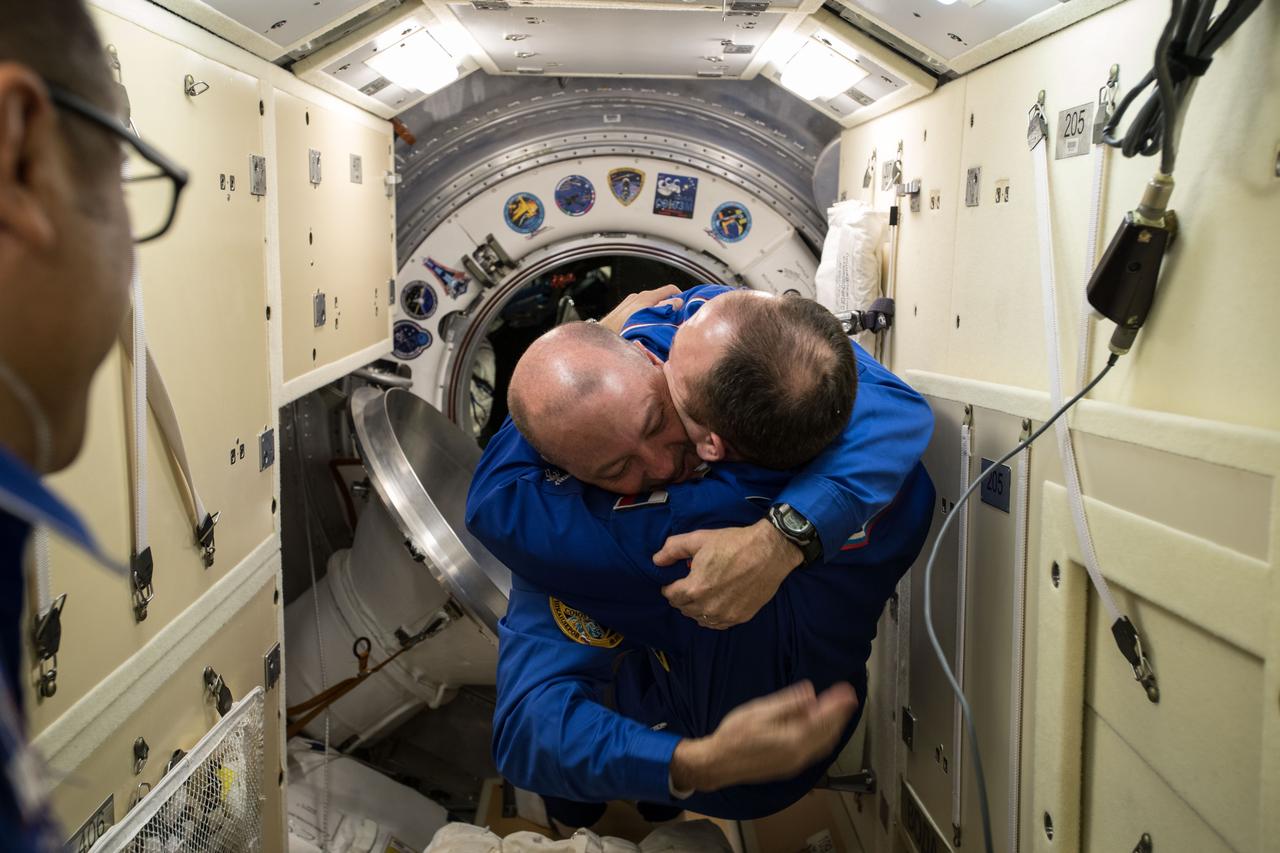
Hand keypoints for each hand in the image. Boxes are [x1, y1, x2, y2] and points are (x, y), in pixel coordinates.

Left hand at [597, 285, 683, 332]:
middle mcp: (638, 296)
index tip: (687, 308)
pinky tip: (648, 328)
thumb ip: (664, 310)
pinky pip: (642, 309)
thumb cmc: (622, 331)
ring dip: (659, 313)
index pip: (671, 289)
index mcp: (646, 297)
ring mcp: (630, 302)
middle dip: (671, 307)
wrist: (600, 339)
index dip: (682, 297)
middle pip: (662, 297)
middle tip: (677, 321)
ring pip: (652, 304)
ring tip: (663, 327)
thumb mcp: (648, 321)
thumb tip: (678, 302)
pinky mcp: (624, 309)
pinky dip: (649, 315)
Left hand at [655, 520, 802, 628]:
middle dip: (683, 596)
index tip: (677, 579)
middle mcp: (707, 607)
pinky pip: (717, 624)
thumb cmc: (733, 543)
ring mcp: (724, 615)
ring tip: (705, 591)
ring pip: (699, 618)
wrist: (769, 552)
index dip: (671, 585)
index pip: (670, 595)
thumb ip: (672, 550)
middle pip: (683, 608)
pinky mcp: (739, 618)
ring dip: (697, 607)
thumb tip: (656, 561)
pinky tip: (717, 602)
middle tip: (692, 582)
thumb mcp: (699, 539)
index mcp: (694, 588)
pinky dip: (713, 616)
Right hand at [669, 681, 858, 791]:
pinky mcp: (789, 766)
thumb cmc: (735, 735)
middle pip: (828, 733)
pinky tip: (822, 728)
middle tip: (848, 696)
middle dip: (840, 714)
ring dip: (834, 726)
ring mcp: (796, 763)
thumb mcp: (760, 711)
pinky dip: (824, 736)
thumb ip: (788, 703)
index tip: (847, 691)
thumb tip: (810, 693)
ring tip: (840, 710)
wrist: (719, 763)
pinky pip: (815, 750)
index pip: (824, 719)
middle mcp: (800, 754)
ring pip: (824, 744)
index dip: (837, 704)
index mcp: (794, 739)